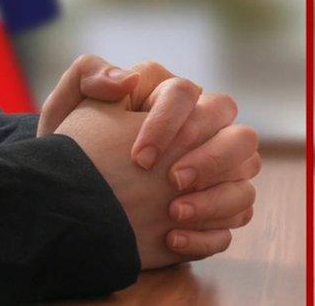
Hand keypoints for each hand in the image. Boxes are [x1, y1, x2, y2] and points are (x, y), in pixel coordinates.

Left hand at [38, 55, 260, 258]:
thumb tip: (129, 79)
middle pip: (240, 135)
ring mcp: (216, 174)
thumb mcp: (67, 107)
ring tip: (173, 214)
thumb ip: (90, 74)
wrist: (67, 197)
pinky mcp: (213, 212)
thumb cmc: (71, 148)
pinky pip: (236, 218)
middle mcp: (205, 134)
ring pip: (247, 177)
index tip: (140, 158)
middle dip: (211, 158)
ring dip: (216, 198)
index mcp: (172, 100)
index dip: (170, 124)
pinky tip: (171, 239)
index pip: (190, 96)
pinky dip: (208, 233)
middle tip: (173, 180)